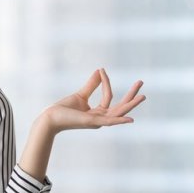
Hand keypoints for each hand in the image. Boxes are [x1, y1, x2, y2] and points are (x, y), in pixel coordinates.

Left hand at [18, 69, 144, 181]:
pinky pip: (109, 121)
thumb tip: (99, 70)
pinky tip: (130, 119)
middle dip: (131, 95)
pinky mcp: (92, 122)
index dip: (106, 82)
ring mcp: (98, 121)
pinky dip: (120, 120)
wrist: (51, 117)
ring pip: (118, 112)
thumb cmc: (64, 109)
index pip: (108, 96)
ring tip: (142, 95)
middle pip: (121, 106)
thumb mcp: (81, 94)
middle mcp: (101, 118)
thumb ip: (92, 84)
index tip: (101, 69)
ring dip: (131, 104)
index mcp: (99, 113)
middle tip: (141, 82)